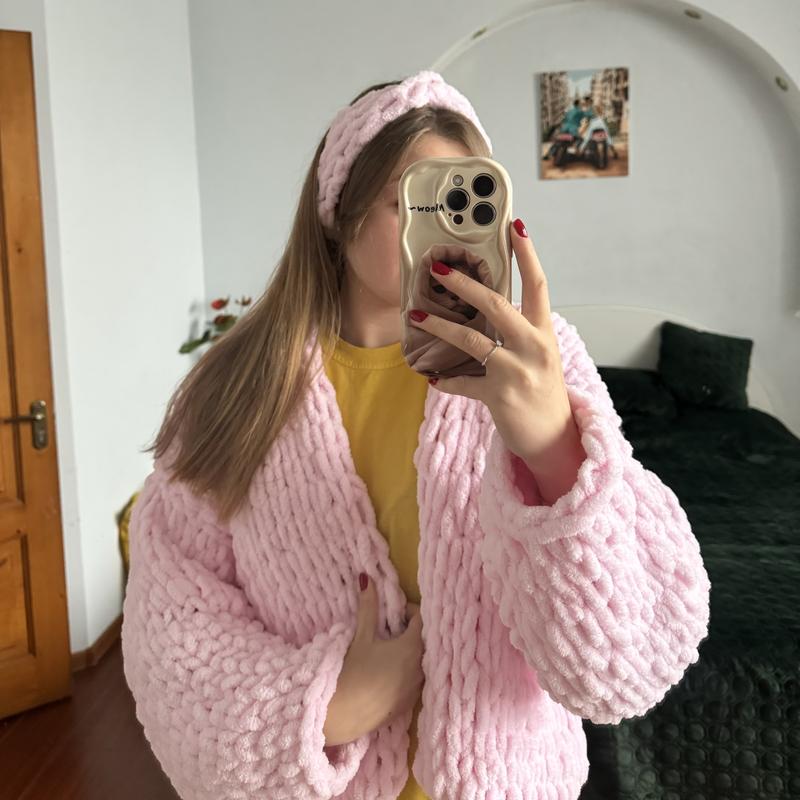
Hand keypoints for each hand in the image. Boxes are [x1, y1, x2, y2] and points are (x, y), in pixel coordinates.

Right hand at [323, 576, 422, 745]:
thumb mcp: (362, 637)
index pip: (423, 619)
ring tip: (392, 647)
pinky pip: (417, 679)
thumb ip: (369, 607)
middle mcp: (422, 667)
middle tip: (394, 626)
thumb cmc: (354, 671)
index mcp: (413, 647)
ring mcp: (417, 687)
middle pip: (427, 640)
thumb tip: (368, 578)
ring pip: (423, 661)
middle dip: (413, 630)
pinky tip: (390, 670)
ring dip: (412, 651)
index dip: (410, 611)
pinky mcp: (410, 703)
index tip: (395, 612)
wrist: (345, 714)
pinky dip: (409, 669)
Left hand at [406, 218, 577, 471]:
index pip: (538, 284)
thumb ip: (518, 331)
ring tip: (416, 316)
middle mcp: (534, 347)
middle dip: (465, 284)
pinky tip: (431, 376)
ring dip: (440, 326)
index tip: (514, 226)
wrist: (554, 436)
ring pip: (472, 340)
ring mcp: (517, 372)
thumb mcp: (538, 355)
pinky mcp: (499, 395)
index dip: (527, 254)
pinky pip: (462, 383)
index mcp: (543, 332)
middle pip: (497, 304)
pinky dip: (445, 381)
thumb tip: (486, 304)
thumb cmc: (542, 391)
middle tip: (438, 269)